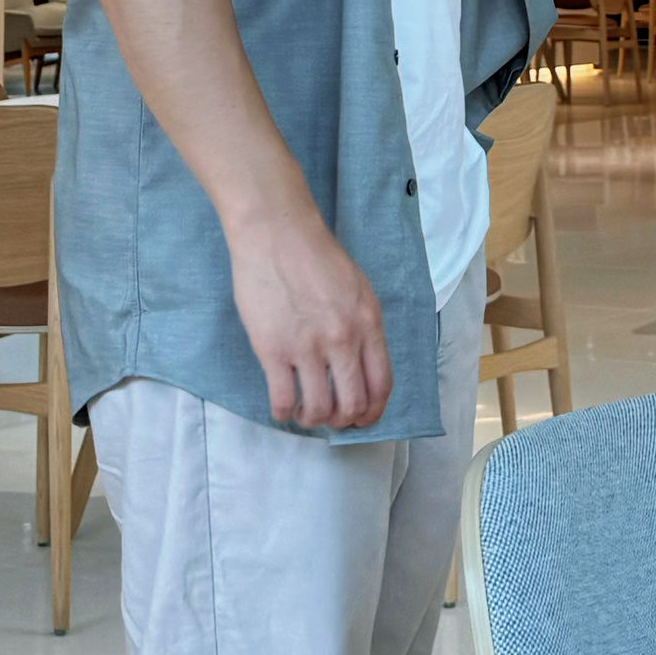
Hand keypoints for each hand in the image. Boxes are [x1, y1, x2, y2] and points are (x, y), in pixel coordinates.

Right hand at [228, 210, 393, 431]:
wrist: (277, 233)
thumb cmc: (316, 256)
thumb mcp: (358, 289)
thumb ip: (363, 326)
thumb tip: (360, 363)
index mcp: (368, 324)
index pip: (382, 385)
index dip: (373, 411)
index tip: (362, 419)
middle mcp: (343, 341)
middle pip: (353, 405)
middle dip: (343, 420)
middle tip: (331, 418)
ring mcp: (308, 348)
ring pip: (318, 409)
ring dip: (312, 419)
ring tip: (304, 412)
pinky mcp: (273, 350)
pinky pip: (282, 400)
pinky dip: (284, 413)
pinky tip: (282, 406)